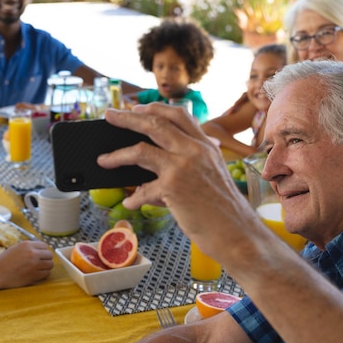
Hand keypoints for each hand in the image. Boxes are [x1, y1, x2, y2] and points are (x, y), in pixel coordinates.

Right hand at [0, 241, 53, 287]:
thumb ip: (28, 247)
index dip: (42, 251)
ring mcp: (34, 265)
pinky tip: (38, 274)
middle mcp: (33, 253)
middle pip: (49, 255)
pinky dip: (44, 274)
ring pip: (50, 264)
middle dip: (46, 258)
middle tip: (40, 262)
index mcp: (27, 245)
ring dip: (46, 266)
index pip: (44, 246)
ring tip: (40, 268)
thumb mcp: (16, 248)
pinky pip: (46, 273)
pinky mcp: (34, 275)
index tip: (40, 255)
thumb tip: (40, 249)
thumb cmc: (4, 261)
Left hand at [98, 104, 248, 244]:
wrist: (239, 234)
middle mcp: (196, 150)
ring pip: (141, 149)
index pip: (178, 114)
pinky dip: (134, 198)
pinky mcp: (173, 186)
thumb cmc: (224, 211)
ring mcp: (184, 165)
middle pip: (154, 123)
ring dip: (117, 154)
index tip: (136, 109)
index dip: (154, 108)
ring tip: (103, 159)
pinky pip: (143, 188)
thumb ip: (187, 166)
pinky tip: (130, 204)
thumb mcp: (211, 177)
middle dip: (127, 118)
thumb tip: (150, 172)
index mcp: (206, 145)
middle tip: (109, 115)